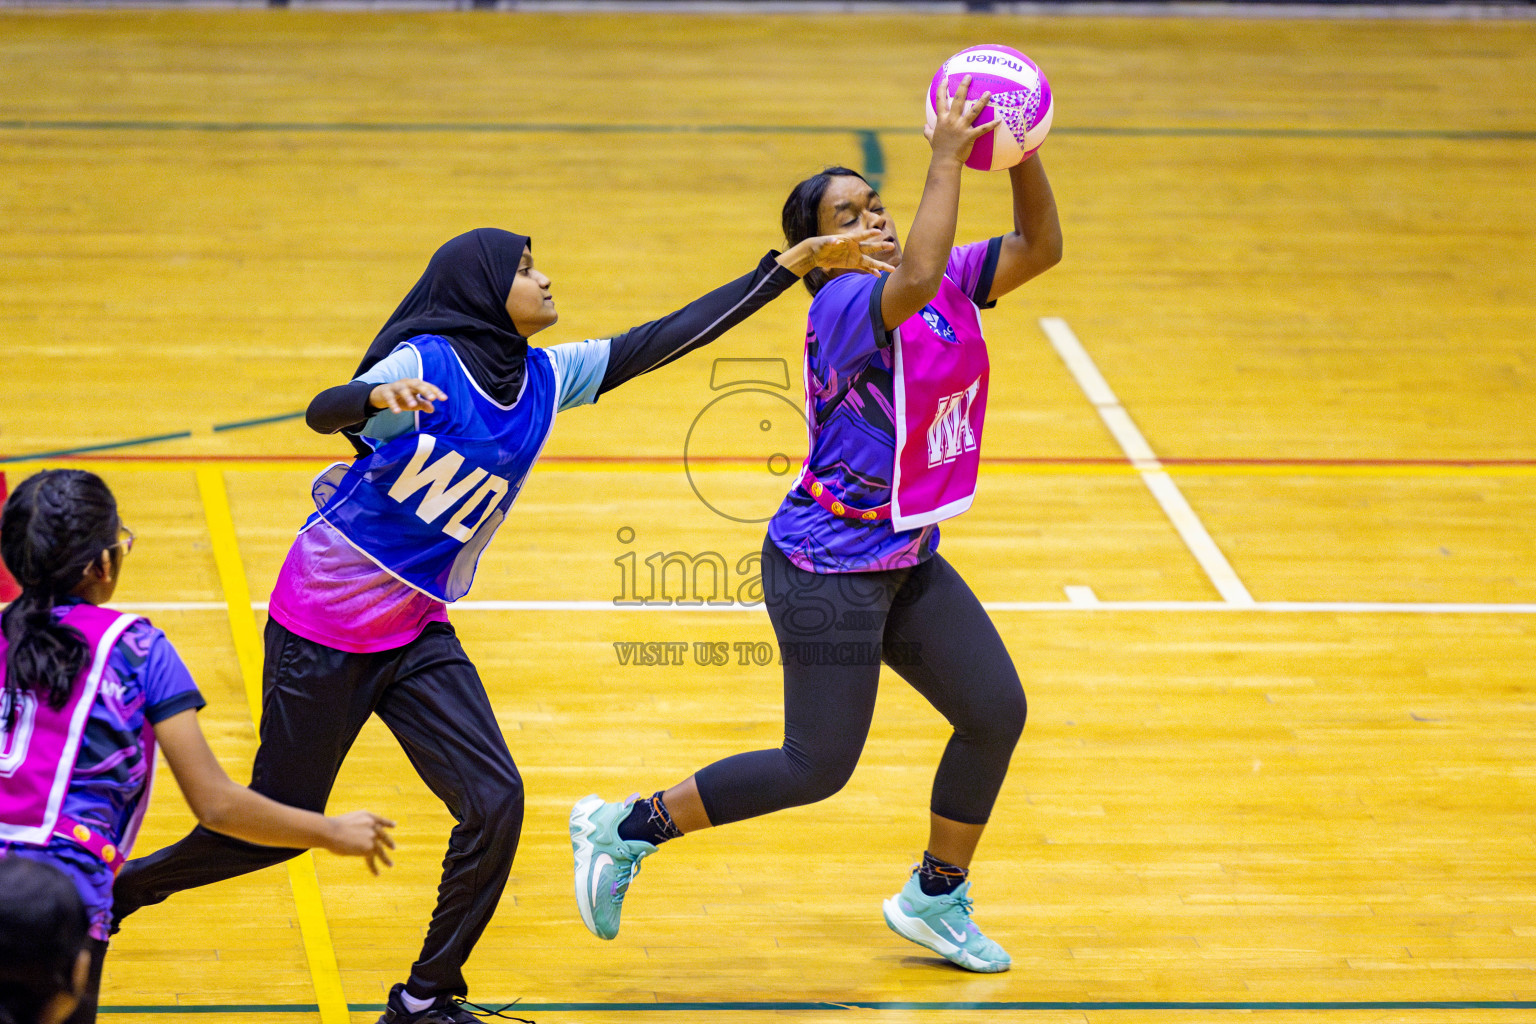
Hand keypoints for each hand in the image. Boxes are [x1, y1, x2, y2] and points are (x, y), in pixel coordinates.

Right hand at [326, 811, 396, 874]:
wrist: (331, 831)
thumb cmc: (332, 826)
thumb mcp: (348, 820)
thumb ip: (357, 826)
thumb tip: (356, 836)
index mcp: (367, 816)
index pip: (380, 820)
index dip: (387, 823)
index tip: (394, 825)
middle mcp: (373, 826)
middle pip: (383, 836)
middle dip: (388, 842)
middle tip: (393, 847)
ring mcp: (372, 837)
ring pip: (380, 850)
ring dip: (385, 859)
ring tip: (390, 865)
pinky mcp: (368, 849)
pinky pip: (372, 860)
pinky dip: (374, 868)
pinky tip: (377, 874)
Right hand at [369, 378, 445, 414]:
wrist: (382, 394)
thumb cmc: (402, 398)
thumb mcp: (414, 402)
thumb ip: (423, 404)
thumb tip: (432, 409)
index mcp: (416, 384)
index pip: (428, 386)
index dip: (436, 392)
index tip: (444, 398)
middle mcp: (407, 383)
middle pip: (417, 384)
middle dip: (425, 391)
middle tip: (432, 398)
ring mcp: (396, 386)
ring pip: (403, 389)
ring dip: (408, 397)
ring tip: (413, 406)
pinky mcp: (386, 392)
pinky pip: (390, 397)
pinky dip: (393, 404)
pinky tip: (397, 411)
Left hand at [778, 228, 895, 277]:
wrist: (817, 253)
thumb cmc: (820, 245)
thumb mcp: (823, 243)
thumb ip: (830, 241)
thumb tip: (835, 241)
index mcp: (849, 239)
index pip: (861, 235)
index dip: (869, 234)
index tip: (878, 232)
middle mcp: (855, 247)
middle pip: (870, 247)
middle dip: (881, 247)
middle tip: (892, 245)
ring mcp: (855, 256)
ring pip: (871, 261)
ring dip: (880, 265)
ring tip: (892, 269)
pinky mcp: (853, 263)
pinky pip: (864, 268)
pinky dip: (872, 272)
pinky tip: (879, 276)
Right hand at [924, 74, 997, 167]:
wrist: (944, 162)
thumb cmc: (939, 150)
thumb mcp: (931, 139)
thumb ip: (928, 131)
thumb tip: (925, 126)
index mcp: (942, 120)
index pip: (940, 100)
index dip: (942, 88)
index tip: (945, 79)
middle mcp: (951, 120)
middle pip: (958, 100)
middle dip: (963, 86)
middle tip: (969, 76)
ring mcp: (961, 128)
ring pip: (973, 111)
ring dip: (981, 101)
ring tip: (988, 92)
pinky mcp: (969, 136)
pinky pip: (982, 129)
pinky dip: (991, 125)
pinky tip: (999, 120)